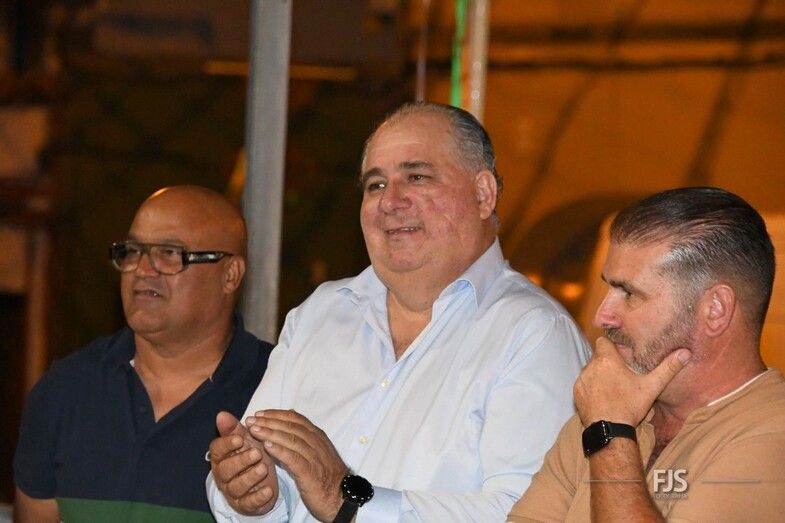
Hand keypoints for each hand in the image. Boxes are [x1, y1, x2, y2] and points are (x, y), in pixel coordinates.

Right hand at [209, 411, 278, 515]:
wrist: (264, 480)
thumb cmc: (252, 455)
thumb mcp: (246, 440)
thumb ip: (234, 429)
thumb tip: (221, 414)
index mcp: (221, 457)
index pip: (216, 450)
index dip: (227, 444)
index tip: (240, 438)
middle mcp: (224, 475)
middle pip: (225, 469)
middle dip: (241, 460)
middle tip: (257, 452)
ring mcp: (234, 491)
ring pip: (236, 486)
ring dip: (250, 477)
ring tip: (264, 468)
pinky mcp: (246, 504)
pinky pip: (249, 503)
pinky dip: (258, 497)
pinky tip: (269, 490)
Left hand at [246, 409, 347, 521]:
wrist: (343, 497)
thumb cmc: (327, 476)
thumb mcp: (317, 452)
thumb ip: (303, 437)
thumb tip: (288, 419)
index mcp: (317, 436)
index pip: (295, 418)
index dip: (276, 414)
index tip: (259, 414)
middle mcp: (317, 442)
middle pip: (291, 426)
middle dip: (269, 421)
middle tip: (251, 419)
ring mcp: (315, 456)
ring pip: (291, 439)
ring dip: (270, 433)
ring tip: (254, 430)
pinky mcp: (310, 472)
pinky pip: (294, 458)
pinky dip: (280, 450)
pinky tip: (267, 447)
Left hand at [574, 337, 690, 426]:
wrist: (610, 430)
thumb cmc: (630, 407)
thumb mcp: (652, 387)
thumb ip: (668, 368)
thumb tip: (685, 353)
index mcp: (607, 360)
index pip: (603, 341)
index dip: (612, 345)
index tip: (621, 353)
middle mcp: (590, 366)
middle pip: (598, 355)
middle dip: (608, 360)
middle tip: (621, 372)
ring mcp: (582, 379)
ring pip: (590, 368)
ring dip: (599, 373)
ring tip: (613, 385)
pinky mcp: (576, 391)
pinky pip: (584, 382)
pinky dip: (592, 385)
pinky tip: (603, 395)